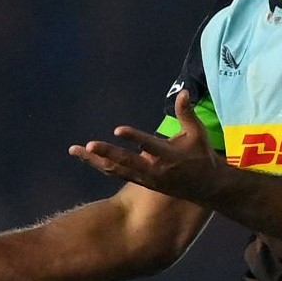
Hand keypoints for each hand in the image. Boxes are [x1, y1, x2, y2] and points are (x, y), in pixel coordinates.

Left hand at [69, 89, 221, 203]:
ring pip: (116, 170)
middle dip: (107, 153)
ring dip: (95, 161)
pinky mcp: (140, 182)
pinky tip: (87, 159)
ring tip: (75, 151)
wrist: (206, 188)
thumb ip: (186, 113)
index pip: (149, 145)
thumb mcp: (197, 133)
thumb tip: (183, 92)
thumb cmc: (201, 155)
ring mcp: (146, 178)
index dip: (133, 138)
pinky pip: (117, 174)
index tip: (117, 130)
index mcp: (169, 155)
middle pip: (126, 161)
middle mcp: (154, 169)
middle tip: (87, 145)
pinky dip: (101, 166)